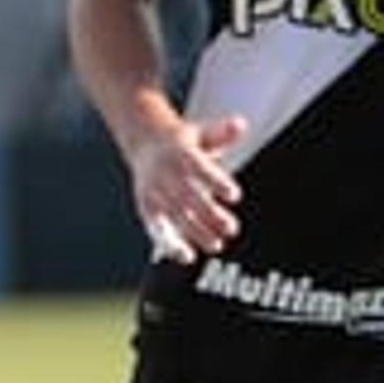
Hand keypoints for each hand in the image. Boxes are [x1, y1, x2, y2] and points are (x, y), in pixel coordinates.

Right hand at [132, 115, 247, 261]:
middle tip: (231, 228)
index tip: (234, 195)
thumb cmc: (181, 143)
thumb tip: (239, 125)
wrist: (144, 143)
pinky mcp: (147, 207)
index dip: (216, 182)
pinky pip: (156, 228)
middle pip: (188, 197)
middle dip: (209, 215)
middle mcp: (165, 174)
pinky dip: (169, 244)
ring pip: (174, 216)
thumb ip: (222, 133)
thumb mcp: (202, 133)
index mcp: (181, 153)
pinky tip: (185, 256)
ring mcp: (154, 192)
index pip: (199, 169)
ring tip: (215, 245)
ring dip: (195, 232)